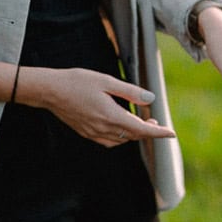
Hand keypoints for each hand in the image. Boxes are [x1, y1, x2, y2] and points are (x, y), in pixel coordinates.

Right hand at [25, 67, 175, 148]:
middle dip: (147, 131)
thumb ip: (129, 91)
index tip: (171, 134)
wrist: (50, 90)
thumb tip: (150, 99)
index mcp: (111, 115)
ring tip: (139, 120)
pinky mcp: (86, 133)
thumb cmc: (77, 81)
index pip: (141, 129)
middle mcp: (103, 128)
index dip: (158, 132)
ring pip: (121, 139)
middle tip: (154, 120)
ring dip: (133, 134)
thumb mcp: (106, 81)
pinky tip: (119, 127)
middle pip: (133, 136)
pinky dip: (119, 136)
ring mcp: (93, 133)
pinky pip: (108, 141)